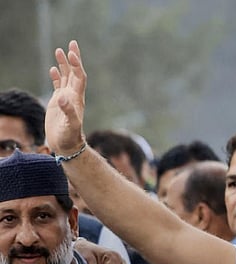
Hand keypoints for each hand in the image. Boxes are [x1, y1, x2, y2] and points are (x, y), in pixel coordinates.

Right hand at [46, 40, 86, 154]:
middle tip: (72, 43)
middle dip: (73, 58)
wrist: (67, 145)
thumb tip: (62, 99)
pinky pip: (58, 85)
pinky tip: (53, 68)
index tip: (72, 53)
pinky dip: (56, 76)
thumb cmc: (70, 137)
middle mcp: (73, 96)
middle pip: (75, 73)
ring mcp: (66, 98)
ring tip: (60, 50)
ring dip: (64, 64)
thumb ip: (68, 112)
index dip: (76, 65)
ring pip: (66, 77)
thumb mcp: (70, 126)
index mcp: (77, 99)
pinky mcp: (58, 102)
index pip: (79, 77)